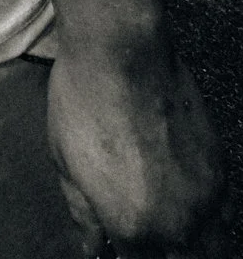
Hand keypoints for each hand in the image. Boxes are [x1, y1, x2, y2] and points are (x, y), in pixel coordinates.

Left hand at [48, 39, 234, 255]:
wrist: (122, 53)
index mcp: (131, 228)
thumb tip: (92, 247)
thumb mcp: (65, 164)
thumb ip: (83, 216)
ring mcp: (204, 197)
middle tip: (149, 243)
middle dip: (167, 258)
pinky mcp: (220, 168)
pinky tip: (190, 208)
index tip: (124, 250)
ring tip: (173, 235)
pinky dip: (212, 221)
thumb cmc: (83, 101)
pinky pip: (225, 213)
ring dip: (195, 247)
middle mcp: (175, 224)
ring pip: (213, 248)